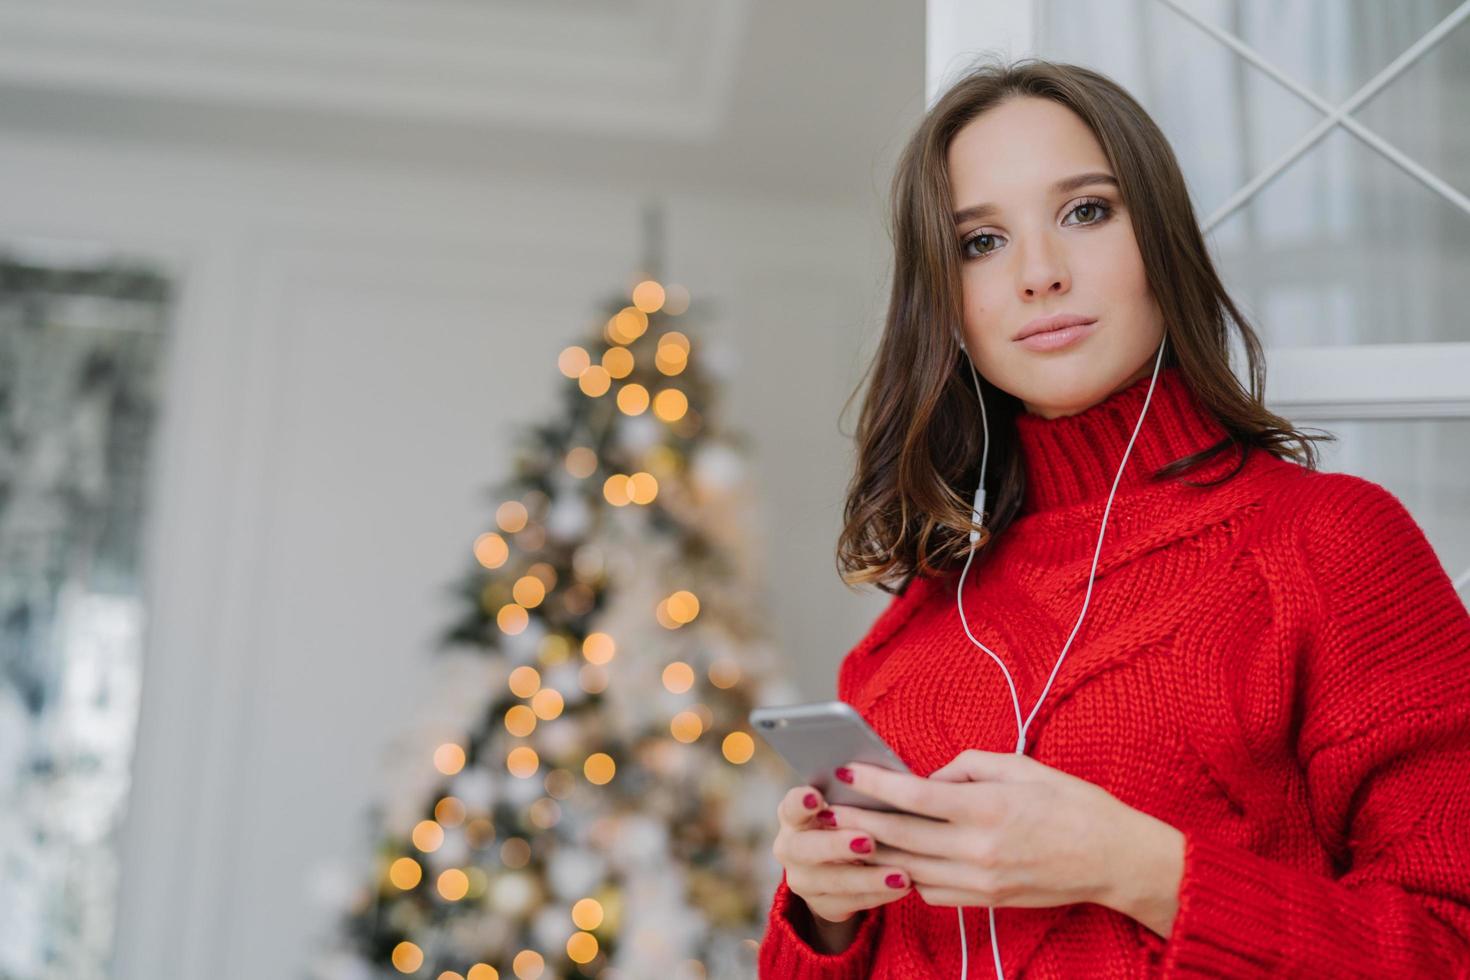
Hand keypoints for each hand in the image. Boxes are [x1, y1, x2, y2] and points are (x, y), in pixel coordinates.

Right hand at [771, 784, 914, 927]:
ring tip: (901, 875)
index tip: (816, 797)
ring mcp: (804, 880)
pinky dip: (880, 894)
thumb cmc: (847, 819)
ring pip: (834, 881)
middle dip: (837, 845)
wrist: (834, 864)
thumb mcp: (844, 805)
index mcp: (793, 815)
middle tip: (868, 841)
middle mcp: (791, 848)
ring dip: (869, 878)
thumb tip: (890, 779)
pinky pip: (853, 903)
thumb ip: (855, 796)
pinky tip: (904, 886)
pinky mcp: (823, 905)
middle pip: (806, 848)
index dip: (801, 802)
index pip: (791, 806)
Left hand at [829, 750, 1172, 914]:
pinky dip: (907, 874)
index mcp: (987, 807)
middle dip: (857, 819)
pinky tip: (892, 858)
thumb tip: (930, 774)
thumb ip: (969, 766)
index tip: (845, 770)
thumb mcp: (1022, 766)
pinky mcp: (985, 901)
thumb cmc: (1071, 804)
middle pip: (900, 835)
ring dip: (873, 850)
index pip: (913, 794)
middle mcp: (978, 848)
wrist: (1114, 859)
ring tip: (845, 832)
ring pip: (908, 867)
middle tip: (825, 805)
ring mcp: (980, 880)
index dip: (874, 783)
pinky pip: (931, 891)